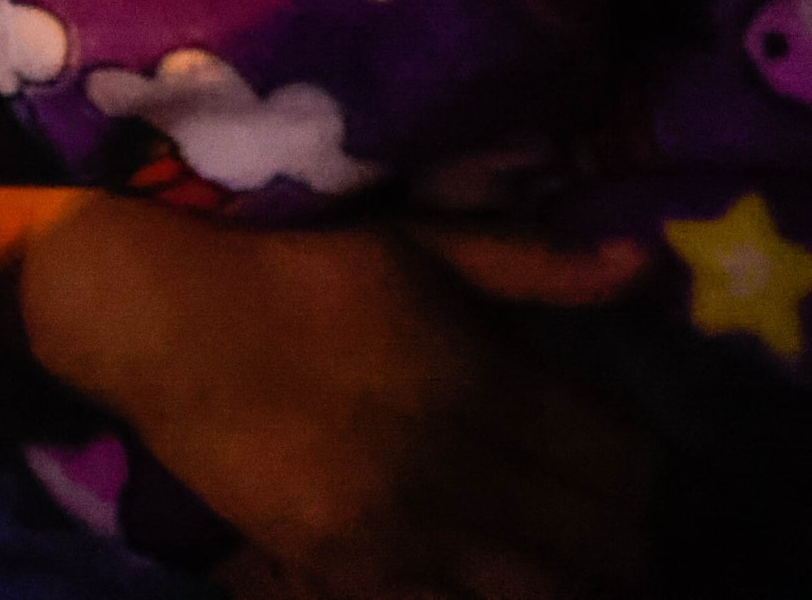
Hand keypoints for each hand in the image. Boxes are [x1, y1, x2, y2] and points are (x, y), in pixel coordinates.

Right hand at [19, 196, 652, 599]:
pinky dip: (480, 594)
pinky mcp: (348, 570)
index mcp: (484, 381)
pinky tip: (475, 573)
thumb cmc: (298, 273)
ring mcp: (403, 532)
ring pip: (543, 596)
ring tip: (544, 557)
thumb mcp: (418, 246)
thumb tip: (643, 262)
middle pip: (604, 545)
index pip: (626, 464)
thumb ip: (531, 266)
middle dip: (615, 535)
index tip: (611, 456)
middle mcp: (458, 467)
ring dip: (561, 579)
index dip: (637, 467)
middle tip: (588, 517)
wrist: (168, 325)